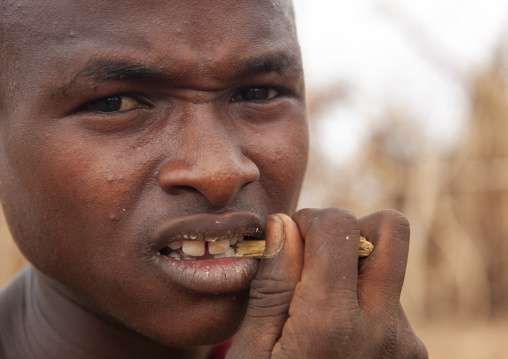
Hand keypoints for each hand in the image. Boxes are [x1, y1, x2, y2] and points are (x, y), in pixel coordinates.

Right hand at [227, 208, 427, 357]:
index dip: (308, 221)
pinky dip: (360, 299)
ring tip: (314, 308)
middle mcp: (385, 330)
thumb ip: (272, 286)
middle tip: (312, 257)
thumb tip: (284, 225)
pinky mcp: (411, 355)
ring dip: (352, 268)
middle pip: (390, 230)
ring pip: (387, 266)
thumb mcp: (252, 354)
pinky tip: (332, 333)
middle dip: (349, 228)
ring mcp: (405, 344)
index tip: (286, 242)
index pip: (339, 227)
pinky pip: (388, 300)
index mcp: (333, 325)